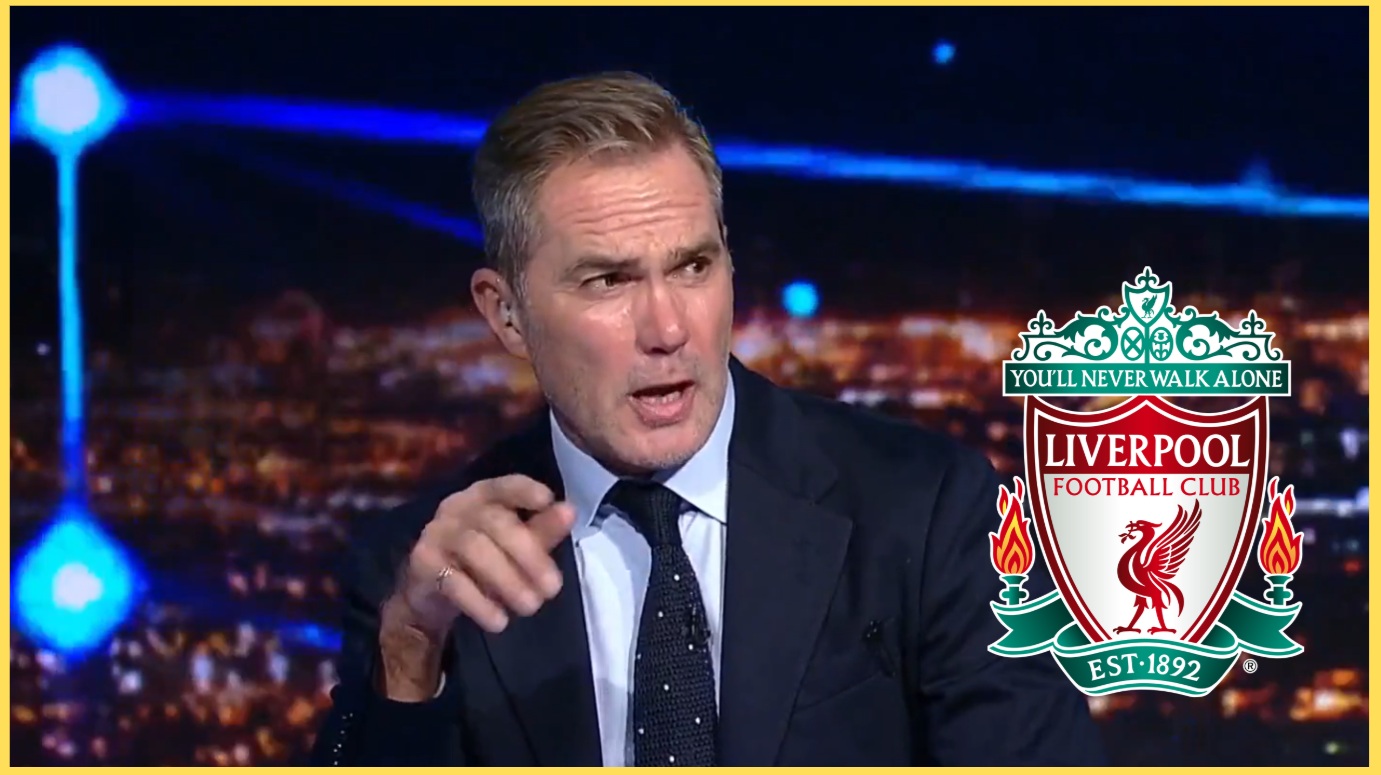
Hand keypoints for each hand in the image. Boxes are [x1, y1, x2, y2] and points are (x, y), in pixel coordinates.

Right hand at [391, 474, 576, 638]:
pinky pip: (453, 581)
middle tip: (553, 589)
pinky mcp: (422, 564)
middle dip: (529, 555)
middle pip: (495, 522)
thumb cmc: (483, 561)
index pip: (503, 486)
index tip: (547, 500)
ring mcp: (436, 534)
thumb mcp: (517, 545)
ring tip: (531, 607)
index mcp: (482, 496)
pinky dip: (480, 603)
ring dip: (508, 580)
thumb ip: (542, 529)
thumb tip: (570, 511)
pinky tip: (500, 622)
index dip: (524, 490)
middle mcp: (456, 508)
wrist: (431, 593)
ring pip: (475, 549)